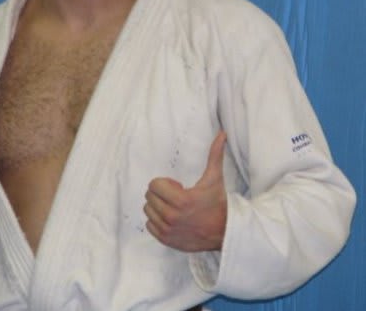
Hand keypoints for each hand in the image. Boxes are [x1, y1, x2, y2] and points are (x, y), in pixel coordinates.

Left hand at [144, 131, 226, 251]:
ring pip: (148, 211)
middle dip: (161, 194)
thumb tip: (222, 133)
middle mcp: (172, 217)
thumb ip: (215, 155)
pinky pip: (149, 226)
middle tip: (176, 197)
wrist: (225, 232)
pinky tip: (172, 219)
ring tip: (174, 208)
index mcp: (181, 200)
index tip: (178, 187)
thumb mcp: (215, 178)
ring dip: (158, 207)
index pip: (154, 185)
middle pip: (149, 197)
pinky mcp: (167, 240)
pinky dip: (157, 221)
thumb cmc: (218, 203)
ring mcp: (168, 230)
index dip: (165, 183)